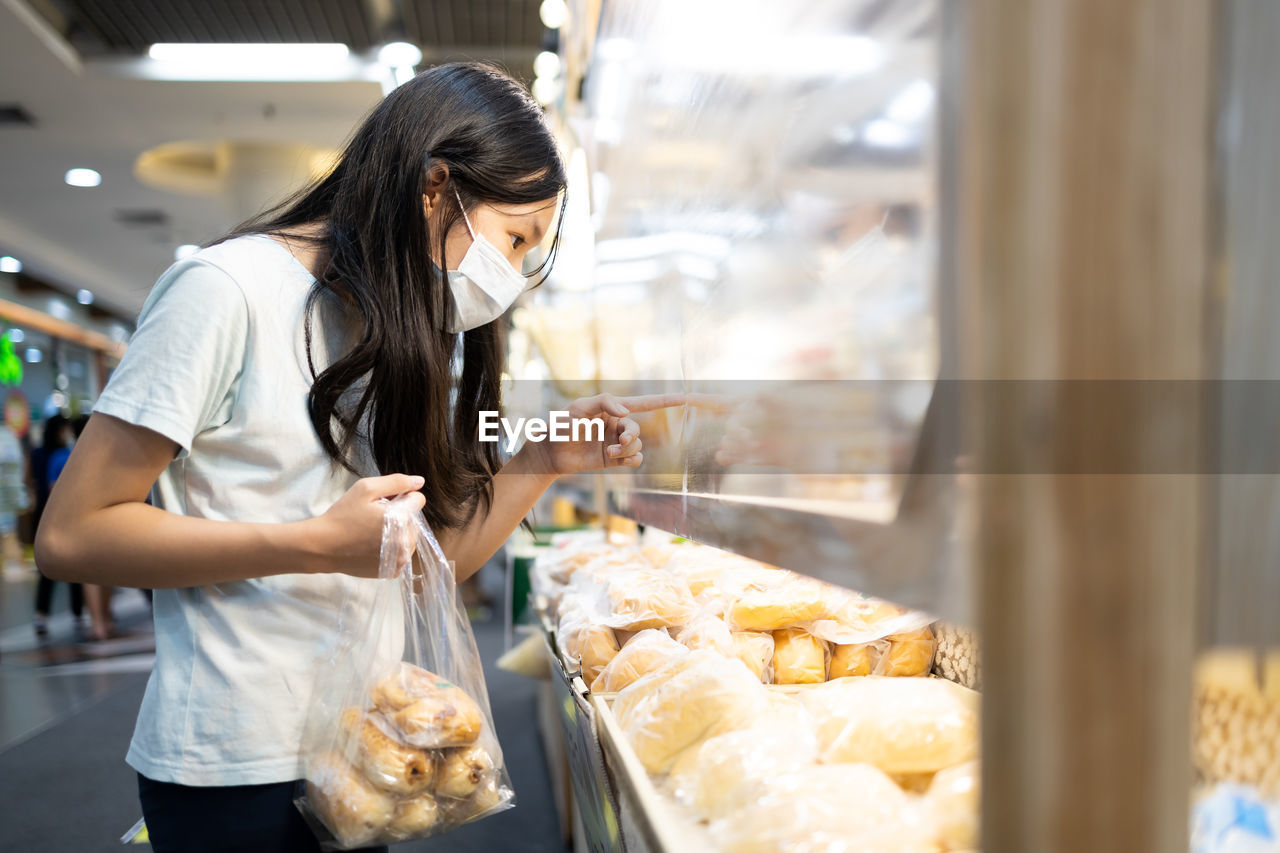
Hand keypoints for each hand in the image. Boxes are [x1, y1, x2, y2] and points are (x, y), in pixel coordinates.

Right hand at [302, 473, 425, 576]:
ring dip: (398, 532)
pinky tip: (373, 545)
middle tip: (374, 517)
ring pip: (410, 537)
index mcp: (403, 519)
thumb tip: (420, 482)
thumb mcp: (366, 489)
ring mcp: (401, 560)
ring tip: (372, 532)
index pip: (418, 500)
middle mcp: (407, 542)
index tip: (383, 502)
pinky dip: (392, 547)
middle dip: (400, 515)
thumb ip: (396, 482)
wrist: (323, 547)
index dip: (401, 496)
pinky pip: (402, 553)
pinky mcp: (393, 571)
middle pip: (415, 519)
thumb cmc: (342, 515)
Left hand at [523, 393, 687, 476]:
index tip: (686, 398)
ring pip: (636, 446)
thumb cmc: (560, 425)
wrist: (549, 452)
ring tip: (608, 452)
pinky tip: (617, 461)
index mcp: (612, 409)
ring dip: (626, 450)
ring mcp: (615, 442)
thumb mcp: (579, 407)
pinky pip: (634, 460)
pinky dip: (631, 461)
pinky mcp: (612, 460)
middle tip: (619, 441)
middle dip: (632, 435)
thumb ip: (604, 402)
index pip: (644, 403)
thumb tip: (627, 413)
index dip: (666, 401)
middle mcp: (617, 425)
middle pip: (637, 429)